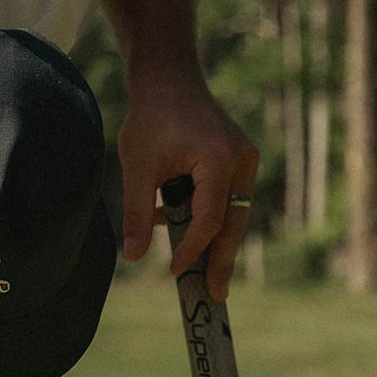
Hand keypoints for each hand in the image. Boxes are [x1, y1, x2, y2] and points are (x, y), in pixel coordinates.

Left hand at [117, 74, 259, 302]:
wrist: (169, 80)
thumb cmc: (151, 118)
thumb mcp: (137, 166)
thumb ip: (136, 212)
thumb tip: (132, 257)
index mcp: (220, 160)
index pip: (209, 218)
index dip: (192, 249)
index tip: (174, 272)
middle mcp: (241, 161)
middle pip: (232, 222)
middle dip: (221, 260)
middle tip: (215, 297)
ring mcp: (244, 160)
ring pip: (232, 214)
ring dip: (215, 243)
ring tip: (206, 279)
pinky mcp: (237, 161)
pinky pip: (226, 200)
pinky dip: (208, 220)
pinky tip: (180, 235)